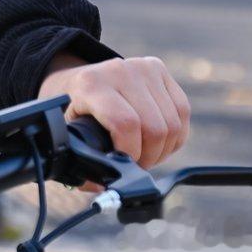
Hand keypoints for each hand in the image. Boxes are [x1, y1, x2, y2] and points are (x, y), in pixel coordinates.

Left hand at [38, 54, 190, 186]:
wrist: (78, 79)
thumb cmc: (74, 110)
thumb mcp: (68, 132)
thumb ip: (81, 161)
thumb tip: (101, 185)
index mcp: (91, 85)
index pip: (125, 123)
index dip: (131, 152)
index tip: (124, 164)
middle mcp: (118, 71)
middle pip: (154, 128)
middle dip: (148, 157)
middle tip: (135, 163)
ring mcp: (141, 67)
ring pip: (172, 123)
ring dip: (163, 149)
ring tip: (145, 152)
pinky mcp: (159, 69)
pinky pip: (182, 111)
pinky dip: (175, 135)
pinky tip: (158, 140)